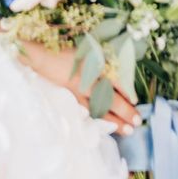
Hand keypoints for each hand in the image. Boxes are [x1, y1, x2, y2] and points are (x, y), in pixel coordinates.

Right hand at [17, 40, 140, 135]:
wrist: (40, 54)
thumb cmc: (66, 48)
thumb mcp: (88, 47)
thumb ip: (104, 57)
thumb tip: (123, 66)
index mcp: (93, 63)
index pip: (113, 79)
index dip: (126, 90)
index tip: (135, 99)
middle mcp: (86, 79)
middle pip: (108, 97)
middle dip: (124, 110)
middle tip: (137, 122)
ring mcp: (76, 90)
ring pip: (98, 108)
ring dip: (113, 120)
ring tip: (127, 130)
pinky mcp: (68, 97)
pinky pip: (84, 111)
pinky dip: (96, 120)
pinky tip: (105, 127)